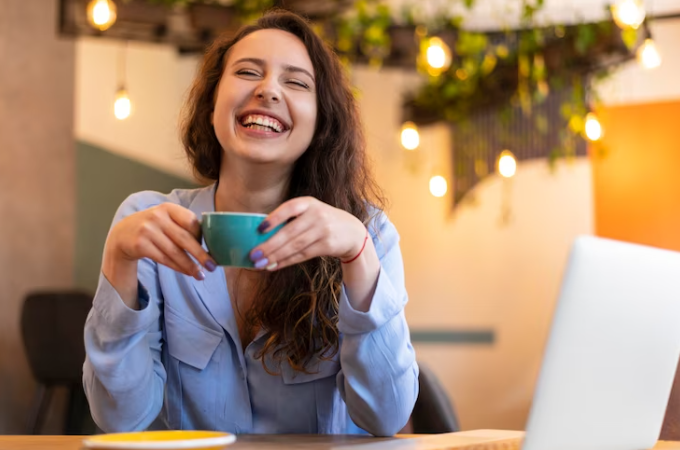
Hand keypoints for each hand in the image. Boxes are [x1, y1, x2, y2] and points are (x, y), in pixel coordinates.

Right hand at [106, 203, 215, 279]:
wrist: (122, 234)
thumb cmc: (153, 227)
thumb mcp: (166, 219)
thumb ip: (183, 226)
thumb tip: (210, 244)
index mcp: (168, 208)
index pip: (191, 221)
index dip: (202, 236)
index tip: (211, 247)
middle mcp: (157, 216)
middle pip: (184, 239)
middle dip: (200, 254)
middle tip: (212, 266)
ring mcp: (147, 230)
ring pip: (175, 252)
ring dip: (189, 266)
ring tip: (200, 275)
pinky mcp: (140, 244)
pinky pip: (164, 259)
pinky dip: (178, 267)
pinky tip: (187, 272)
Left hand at [249, 196, 365, 270]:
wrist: (352, 232)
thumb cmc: (322, 221)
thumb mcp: (310, 212)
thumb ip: (291, 219)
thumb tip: (261, 236)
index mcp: (308, 202)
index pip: (289, 208)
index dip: (274, 218)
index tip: (259, 229)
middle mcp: (317, 214)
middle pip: (290, 232)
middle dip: (270, 245)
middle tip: (253, 255)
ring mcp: (324, 230)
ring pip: (295, 246)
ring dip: (276, 256)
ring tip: (260, 263)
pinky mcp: (328, 245)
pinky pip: (303, 255)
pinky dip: (286, 261)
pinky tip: (274, 265)